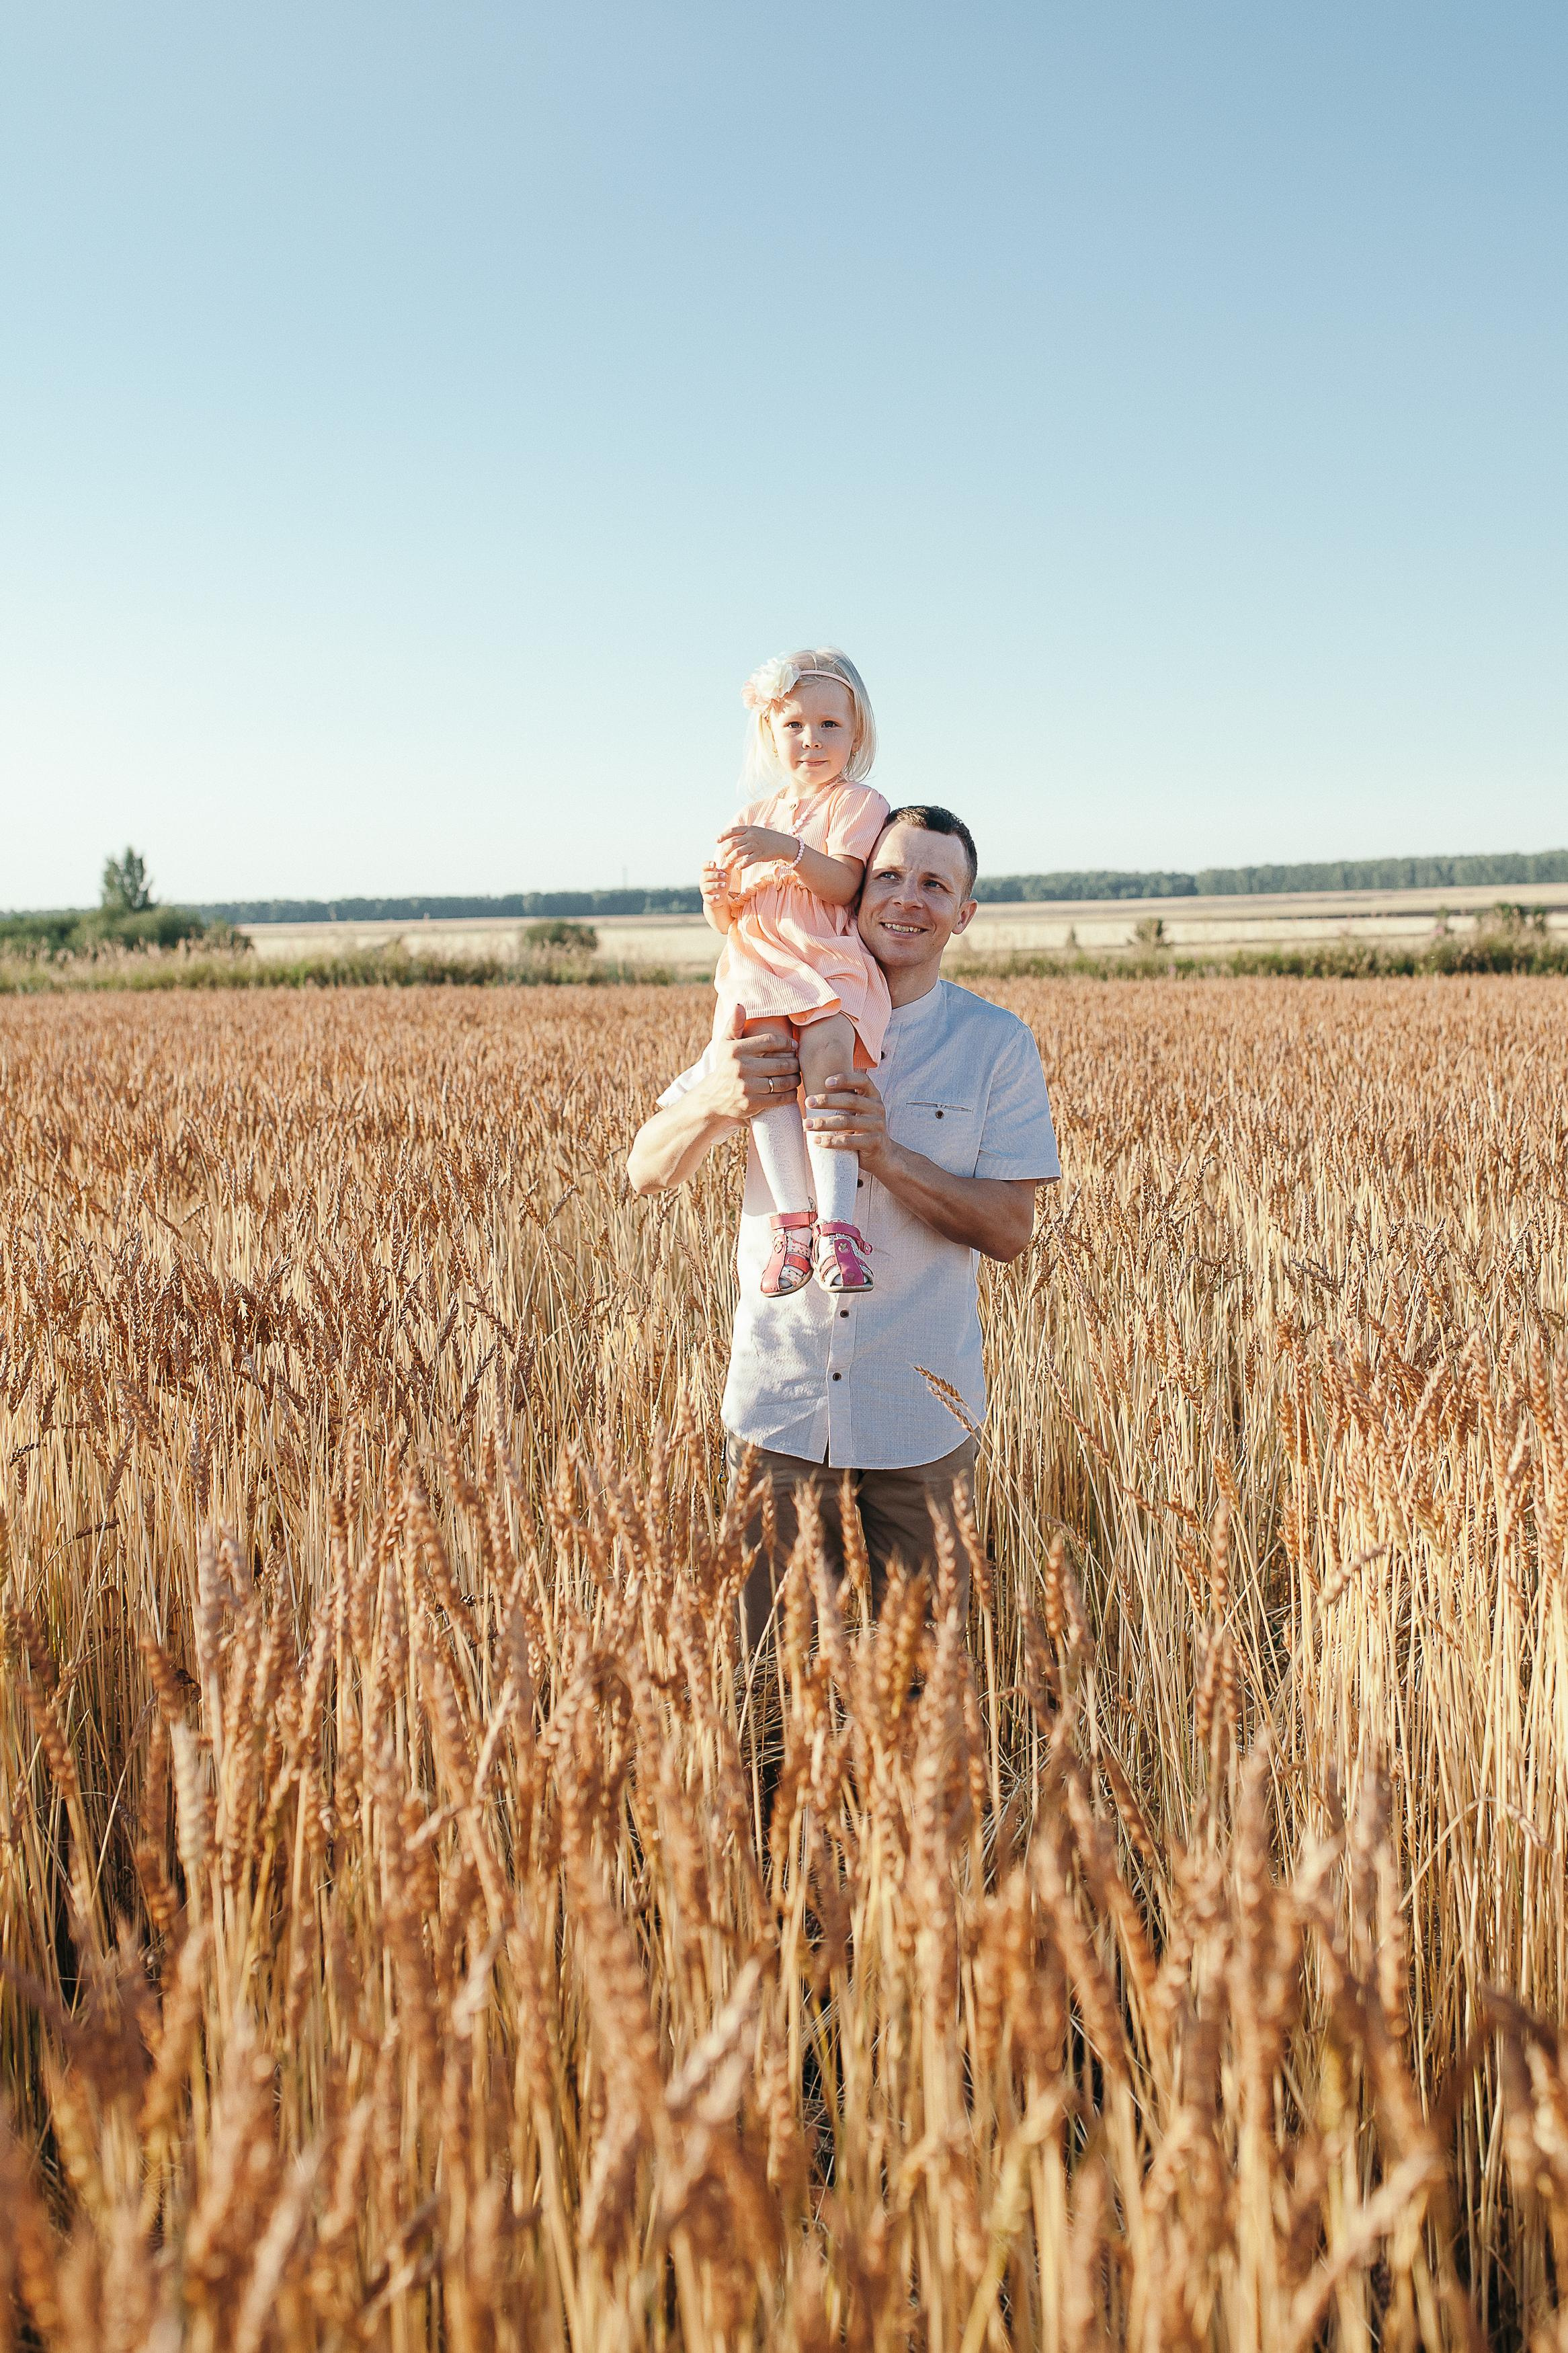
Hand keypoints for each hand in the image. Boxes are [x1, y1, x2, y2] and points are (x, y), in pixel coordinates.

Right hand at [700, 860, 737, 916]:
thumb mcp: (726, 873)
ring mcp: (704, 890)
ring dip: (715, 885)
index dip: (707, 864)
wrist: (720, 896)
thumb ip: (729, 865)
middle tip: (724, 875)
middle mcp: (703, 881)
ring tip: (725, 885)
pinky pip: (708, 898)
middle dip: (715, 875)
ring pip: (706, 887)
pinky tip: (719, 897)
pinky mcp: (707, 899)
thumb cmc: (722, 881)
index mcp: (707, 872)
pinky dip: (713, 898)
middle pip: (705, 876)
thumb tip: (735, 855)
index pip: (704, 866)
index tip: (714, 864)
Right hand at [700, 1005, 800, 1123]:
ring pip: (782, 1081)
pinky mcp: (751, 1104)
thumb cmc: (725, 1066)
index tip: (794, 1046)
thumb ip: (734, 1024)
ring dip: (795, 1079)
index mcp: (735, 1050)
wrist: (712, 1098)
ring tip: (797, 1076)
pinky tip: (792, 1090)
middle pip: (780, 1063)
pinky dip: (790, 1094)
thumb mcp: (725, 1044)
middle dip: (794, 1063)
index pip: (770, 1041)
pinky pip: (778, 1098)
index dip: (787, 1043)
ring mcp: (746, 1087)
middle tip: (798, 1063)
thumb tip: (739, 1005)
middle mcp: (740, 1067)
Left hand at [716, 823, 798, 865]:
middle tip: (722, 856)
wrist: (783, 844)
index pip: (732, 831)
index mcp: (749, 829)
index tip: (717, 841)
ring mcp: (756, 845)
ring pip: (737, 853)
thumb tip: (731, 838)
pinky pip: (747, 861)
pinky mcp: (760, 855)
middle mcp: (752, 836)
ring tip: (728, 863)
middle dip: (725, 851)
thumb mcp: (756, 832)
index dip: (723, 835)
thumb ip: (745, 834)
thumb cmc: (767, 839)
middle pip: (732, 843)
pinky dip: (740, 865)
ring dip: (730, 859)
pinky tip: (737, 867)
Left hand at [803, 1070, 891, 1174]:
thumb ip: (847, 1100)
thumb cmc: (863, 1129)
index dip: (845, 1079)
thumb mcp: (860, 1111)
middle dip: (827, 1101)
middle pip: (851, 1101)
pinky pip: (848, 1141)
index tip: (826, 1082)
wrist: (883, 1155)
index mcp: (873, 1096)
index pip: (863, 1081)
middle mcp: (877, 1108)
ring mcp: (877, 1126)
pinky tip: (816, 1140)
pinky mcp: (873, 1143)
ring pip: (847, 1122)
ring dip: (823, 1123)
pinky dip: (830, 1141)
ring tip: (807, 1125)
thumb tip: (815, 1090)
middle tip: (808, 1102)